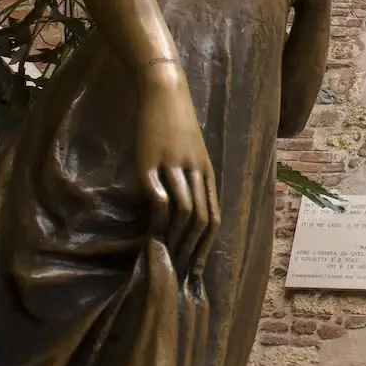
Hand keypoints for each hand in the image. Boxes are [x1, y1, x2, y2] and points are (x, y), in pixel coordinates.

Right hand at [135, 62, 218, 279]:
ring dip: (176, 239)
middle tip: (183, 273)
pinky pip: (159, 196)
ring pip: (184, 211)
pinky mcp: (151, 162)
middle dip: (193, 249)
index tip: (198, 268)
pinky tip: (151, 233)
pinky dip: (158, 219)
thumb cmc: (177, 124)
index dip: (207, 245)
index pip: (214, 216)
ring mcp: (174, 167)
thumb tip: (183, 209)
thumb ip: (190, 179)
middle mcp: (196, 173)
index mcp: (207, 173)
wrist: (166, 93)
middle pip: (202, 218)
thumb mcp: (192, 153)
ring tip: (167, 260)